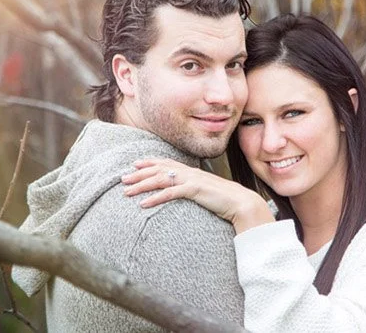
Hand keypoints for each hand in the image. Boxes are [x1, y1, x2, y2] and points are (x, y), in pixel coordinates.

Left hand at [121, 157, 273, 232]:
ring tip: (127, 191)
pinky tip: (143, 204)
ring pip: (160, 179)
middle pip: (157, 169)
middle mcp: (188, 171)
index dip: (149, 162)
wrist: (242, 202)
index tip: (135, 163)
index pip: (165, 162)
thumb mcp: (206, 190)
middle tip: (123, 179)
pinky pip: (170, 193)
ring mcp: (190, 179)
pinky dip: (155, 198)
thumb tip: (184, 190)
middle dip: (138, 174)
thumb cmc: (224, 199)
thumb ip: (193, 187)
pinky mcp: (194, 190)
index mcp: (190, 170)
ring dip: (141, 185)